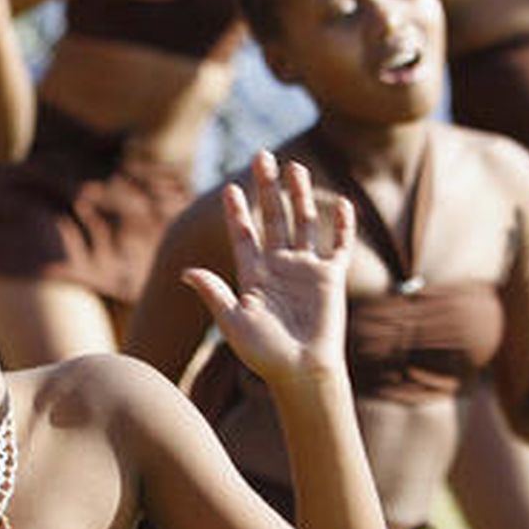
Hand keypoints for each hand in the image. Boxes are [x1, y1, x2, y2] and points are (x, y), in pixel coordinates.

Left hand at [182, 152, 353, 387]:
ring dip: (299, 196)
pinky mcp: (330, 278)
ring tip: (294, 168)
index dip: (237, 212)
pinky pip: (337, 246)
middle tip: (262, 156)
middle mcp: (279, 267)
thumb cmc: (263, 353)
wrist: (301, 371)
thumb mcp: (233, 322)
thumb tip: (185, 270)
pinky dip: (341, 226)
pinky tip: (342, 203)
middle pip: (273, 218)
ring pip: (303, 223)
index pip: (244, 235)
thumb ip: (214, 293)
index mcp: (253, 275)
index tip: (231, 188)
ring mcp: (306, 270)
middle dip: (268, 188)